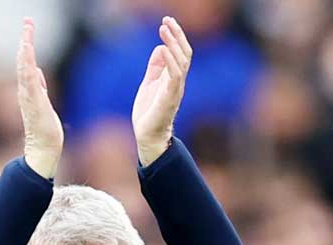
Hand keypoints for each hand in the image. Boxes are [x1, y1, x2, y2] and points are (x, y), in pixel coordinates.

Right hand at [16, 18, 62, 179]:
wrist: (44, 148)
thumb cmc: (44, 128)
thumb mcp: (44, 101)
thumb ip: (40, 86)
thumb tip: (38, 71)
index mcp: (28, 89)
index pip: (26, 62)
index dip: (26, 44)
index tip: (28, 27)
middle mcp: (25, 90)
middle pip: (23, 60)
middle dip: (25, 40)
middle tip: (27, 22)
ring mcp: (28, 96)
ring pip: (24, 67)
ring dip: (25, 49)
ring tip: (26, 33)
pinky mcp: (34, 101)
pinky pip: (29, 79)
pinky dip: (27, 65)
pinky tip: (27, 53)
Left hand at [132, 16, 191, 165]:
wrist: (148, 136)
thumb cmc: (149, 112)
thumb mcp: (149, 83)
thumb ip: (155, 67)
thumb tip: (160, 48)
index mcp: (173, 78)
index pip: (180, 53)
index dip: (175, 36)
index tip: (167, 21)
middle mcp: (178, 81)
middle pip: (184, 53)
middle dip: (177, 35)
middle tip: (167, 20)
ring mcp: (176, 89)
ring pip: (182, 61)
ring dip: (174, 43)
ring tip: (164, 28)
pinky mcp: (170, 97)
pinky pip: (175, 76)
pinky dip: (172, 61)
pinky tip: (164, 49)